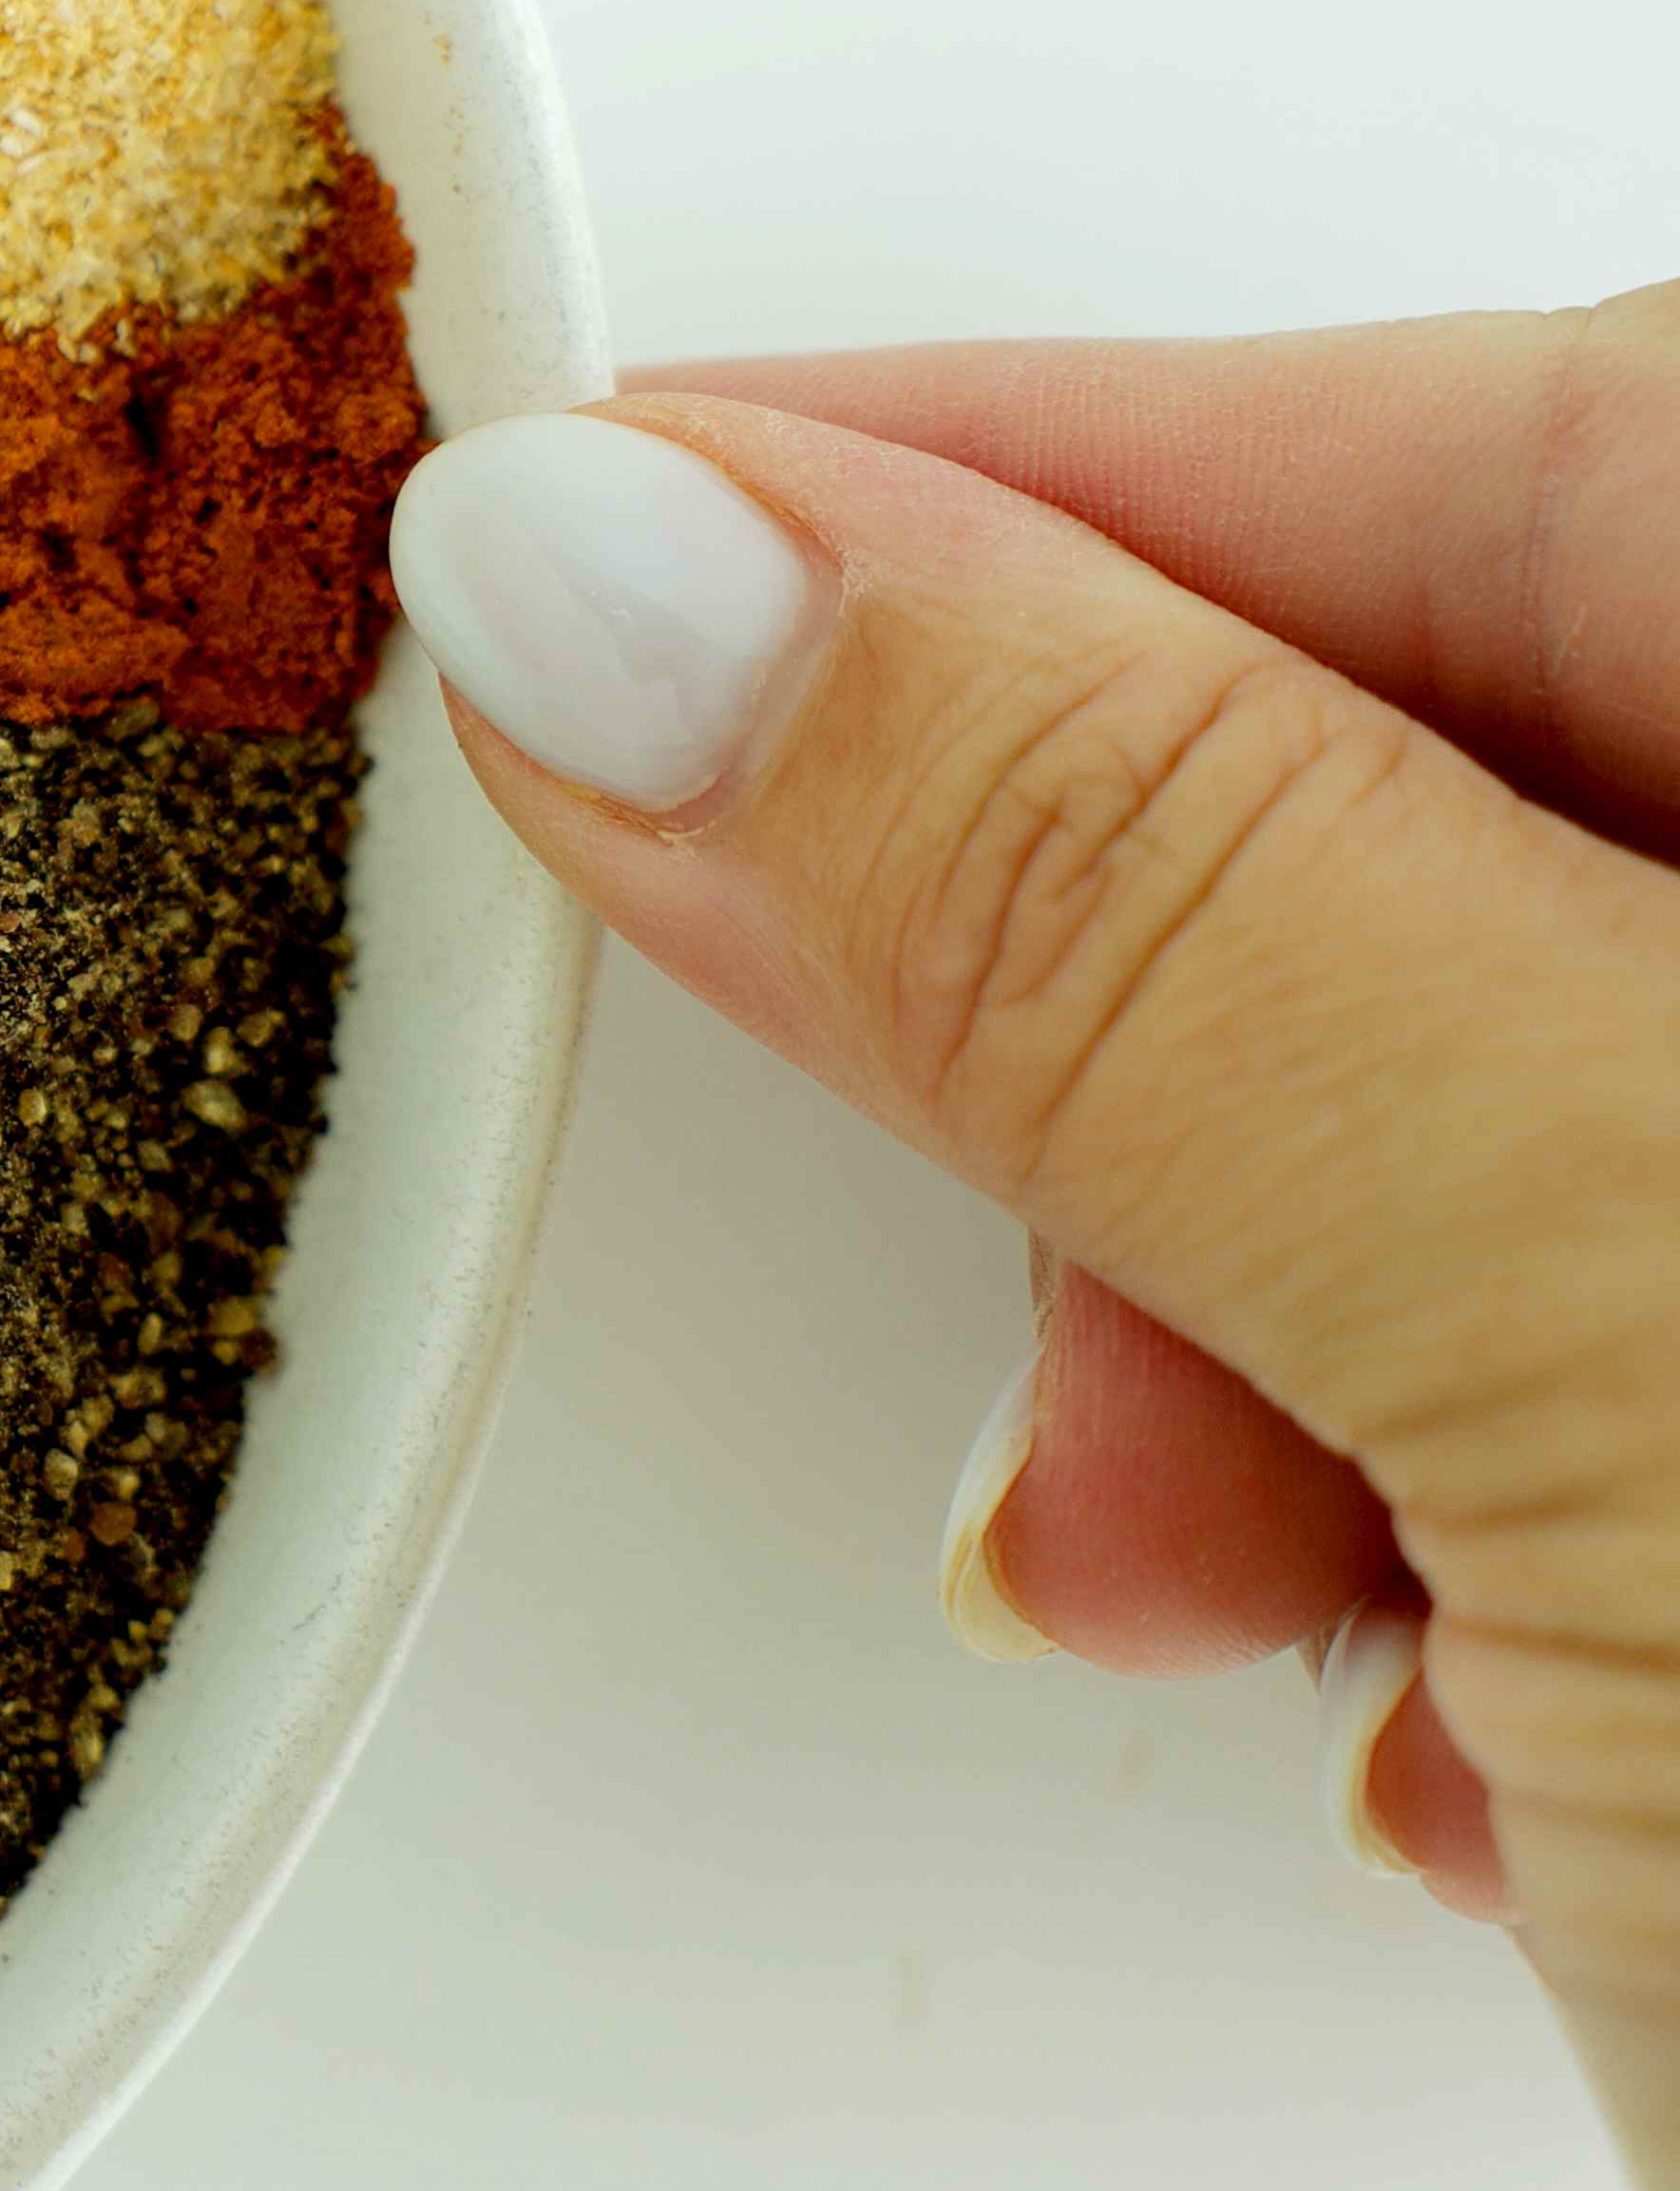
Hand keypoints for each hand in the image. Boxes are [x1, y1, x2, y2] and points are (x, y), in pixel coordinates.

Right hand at [386, 292, 1679, 2190]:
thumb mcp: (1636, 1361)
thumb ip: (1146, 903)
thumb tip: (680, 589)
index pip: (1538, 443)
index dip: (1015, 491)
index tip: (618, 548)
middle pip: (1550, 771)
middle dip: (1179, 1015)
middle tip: (971, 1208)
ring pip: (1581, 1112)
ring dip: (1315, 1331)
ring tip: (1262, 1587)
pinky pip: (1674, 1389)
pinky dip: (1508, 1538)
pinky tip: (1495, 1747)